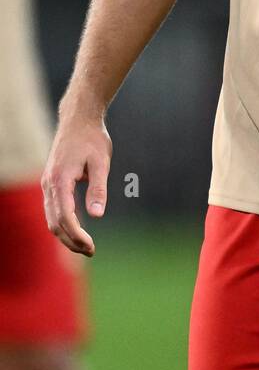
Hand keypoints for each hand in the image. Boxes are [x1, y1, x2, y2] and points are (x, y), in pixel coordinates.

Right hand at [41, 108, 112, 255]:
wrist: (79, 119)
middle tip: (90, 251)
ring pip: (50, 217)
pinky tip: (76, 230)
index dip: (77, 235)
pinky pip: (52, 209)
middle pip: (54, 222)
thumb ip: (98, 189)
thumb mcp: (101, 163)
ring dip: (65, 234)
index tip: (91, 246)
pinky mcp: (51, 182)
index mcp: (60, 179)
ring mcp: (48, 183)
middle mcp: (49, 183)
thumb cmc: (92, 138)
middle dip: (70, 240)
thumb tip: (96, 215)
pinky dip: (62, 223)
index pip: (65, 216)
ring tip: (85, 246)